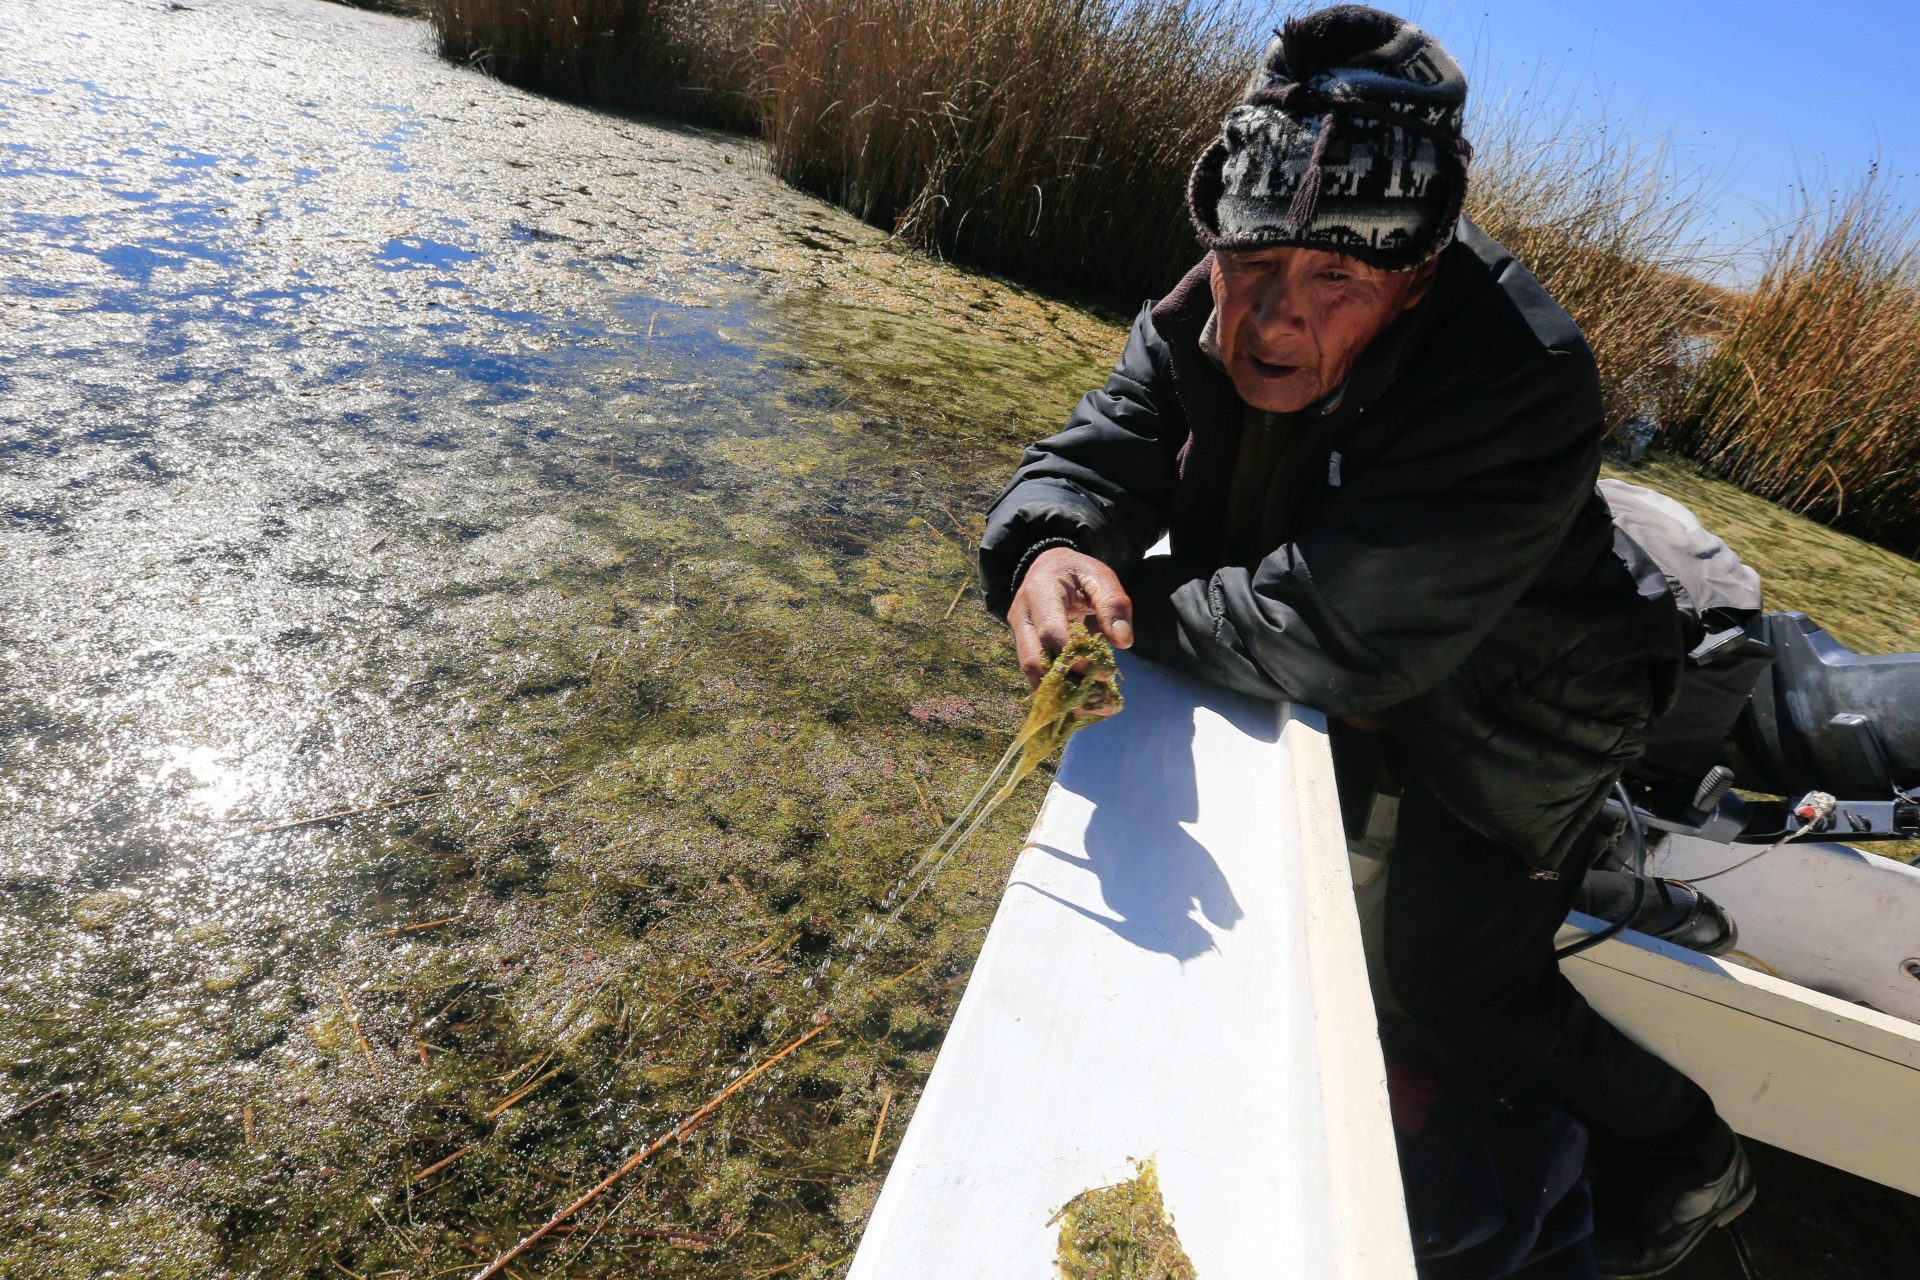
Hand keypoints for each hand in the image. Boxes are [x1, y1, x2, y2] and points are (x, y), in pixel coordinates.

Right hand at [1008, 547, 1132, 688]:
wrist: (1048, 567)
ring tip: (1091, 708)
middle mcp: (1021, 616)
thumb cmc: (1077, 572)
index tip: (1103, 675)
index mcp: (1040, 593)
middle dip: (1062, 686)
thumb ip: (1113, 604)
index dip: (1074, 658)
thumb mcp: (1099, 577)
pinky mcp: (1023, 647)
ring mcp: (1018, 634)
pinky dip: (1057, 691)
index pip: (1051, 632)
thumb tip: (1123, 642)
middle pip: (1032, 660)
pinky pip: (1036, 674)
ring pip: (1031, 673)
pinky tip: (1080, 702)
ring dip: (1059, 695)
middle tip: (1094, 702)